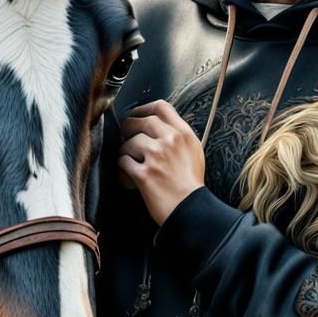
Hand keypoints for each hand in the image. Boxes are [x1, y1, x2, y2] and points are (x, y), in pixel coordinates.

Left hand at [118, 99, 204, 225]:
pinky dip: (123, 172)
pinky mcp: (144, 174)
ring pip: (128, 143)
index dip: (144, 109)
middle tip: (125, 137)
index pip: (161, 107)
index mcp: (184, 134)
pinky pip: (123, 163)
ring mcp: (156, 156)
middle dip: (128, 128)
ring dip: (125, 154)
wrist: (191, 209)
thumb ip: (179, 137)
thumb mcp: (194, 152)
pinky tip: (129, 180)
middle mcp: (170, 140)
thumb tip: (159, 128)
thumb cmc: (192, 184)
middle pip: (140, 121)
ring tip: (130, 165)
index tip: (136, 115)